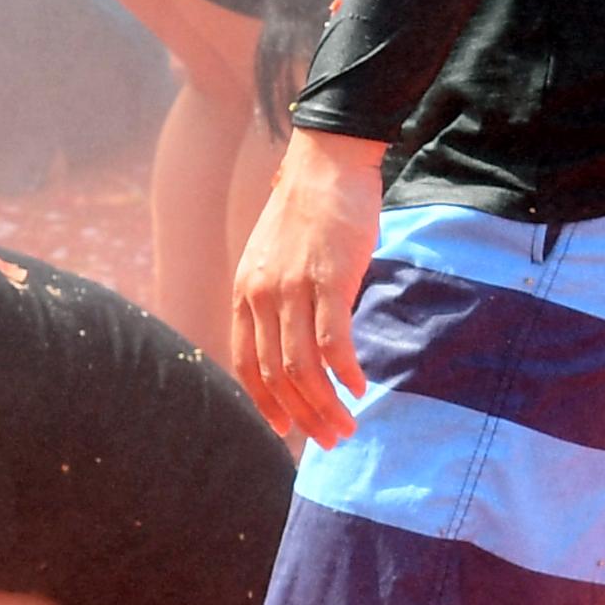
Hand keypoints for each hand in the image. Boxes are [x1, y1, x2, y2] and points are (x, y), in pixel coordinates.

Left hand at [229, 128, 385, 448]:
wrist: (325, 164)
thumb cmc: (308, 213)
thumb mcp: (274, 259)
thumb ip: (276, 299)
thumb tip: (291, 340)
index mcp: (245, 295)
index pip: (247, 365)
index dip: (266, 403)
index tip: (286, 429)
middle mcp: (261, 297)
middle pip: (276, 375)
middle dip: (303, 416)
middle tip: (329, 439)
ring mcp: (293, 289)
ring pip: (302, 367)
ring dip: (325, 404)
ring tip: (347, 426)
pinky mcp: (329, 279)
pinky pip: (332, 341)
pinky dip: (344, 372)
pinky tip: (359, 388)